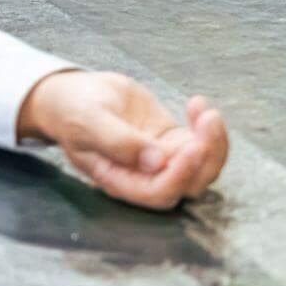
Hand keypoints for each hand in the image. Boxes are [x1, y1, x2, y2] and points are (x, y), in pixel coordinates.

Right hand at [17, 71, 228, 210]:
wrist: (72, 95)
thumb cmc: (72, 110)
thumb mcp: (88, 121)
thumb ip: (118, 142)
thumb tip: (157, 162)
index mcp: (120, 180)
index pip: (160, 191)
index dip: (181, 174)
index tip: (193, 145)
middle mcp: (144, 176)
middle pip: (189, 182)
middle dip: (207, 156)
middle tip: (208, 120)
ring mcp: (161, 158)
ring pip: (201, 165)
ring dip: (213, 141)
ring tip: (206, 112)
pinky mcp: (170, 140)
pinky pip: (200, 143)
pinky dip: (206, 127)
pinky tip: (197, 103)